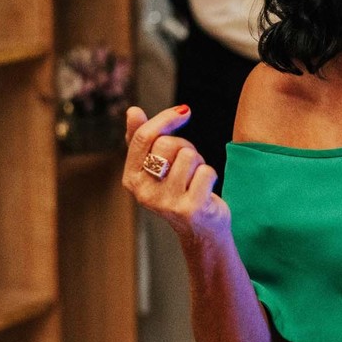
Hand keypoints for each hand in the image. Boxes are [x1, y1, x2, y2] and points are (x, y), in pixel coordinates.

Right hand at [122, 105, 228, 244]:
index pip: (142, 137)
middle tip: (189, 163)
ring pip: (189, 155)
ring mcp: (166, 202)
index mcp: (131, 178)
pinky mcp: (189, 208)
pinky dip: (210, 175)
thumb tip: (132, 111)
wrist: (202, 230)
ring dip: (199, 162)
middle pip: (168, 143)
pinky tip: (205, 189)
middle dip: (185, 146)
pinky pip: (206, 171)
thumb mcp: (157, 166)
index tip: (184, 111)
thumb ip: (144, 140)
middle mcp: (144, 192)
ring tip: (195, 178)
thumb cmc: (180, 190)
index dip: (165, 119)